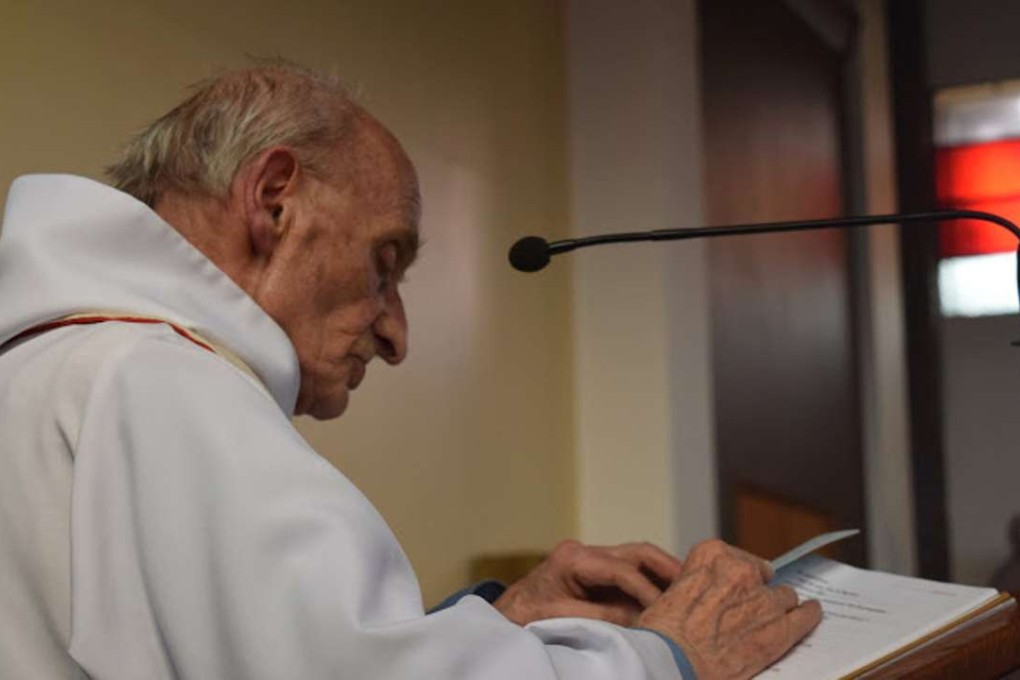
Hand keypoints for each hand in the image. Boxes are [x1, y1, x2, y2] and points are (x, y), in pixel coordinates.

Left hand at [493, 539, 683, 625]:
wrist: (504, 616)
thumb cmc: (525, 618)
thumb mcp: (562, 619)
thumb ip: (603, 616)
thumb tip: (642, 617)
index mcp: (573, 558)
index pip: (623, 570)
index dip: (648, 591)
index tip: (667, 611)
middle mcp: (584, 552)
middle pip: (637, 552)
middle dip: (667, 568)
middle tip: (694, 586)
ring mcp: (591, 558)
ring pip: (637, 558)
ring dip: (662, 573)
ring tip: (687, 590)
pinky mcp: (595, 570)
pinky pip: (629, 571)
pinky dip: (650, 581)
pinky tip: (666, 596)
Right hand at [637, 539, 820, 679]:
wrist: (672, 662)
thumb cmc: (664, 633)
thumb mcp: (671, 591)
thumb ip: (697, 584)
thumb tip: (707, 596)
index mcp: (711, 554)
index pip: (736, 556)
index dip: (736, 576)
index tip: (734, 586)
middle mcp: (741, 570)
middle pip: (762, 575)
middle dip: (757, 590)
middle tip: (745, 609)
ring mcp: (764, 600)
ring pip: (784, 595)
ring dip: (778, 606)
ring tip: (773, 618)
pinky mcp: (779, 629)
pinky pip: (804, 617)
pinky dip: (808, 615)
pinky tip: (811, 613)